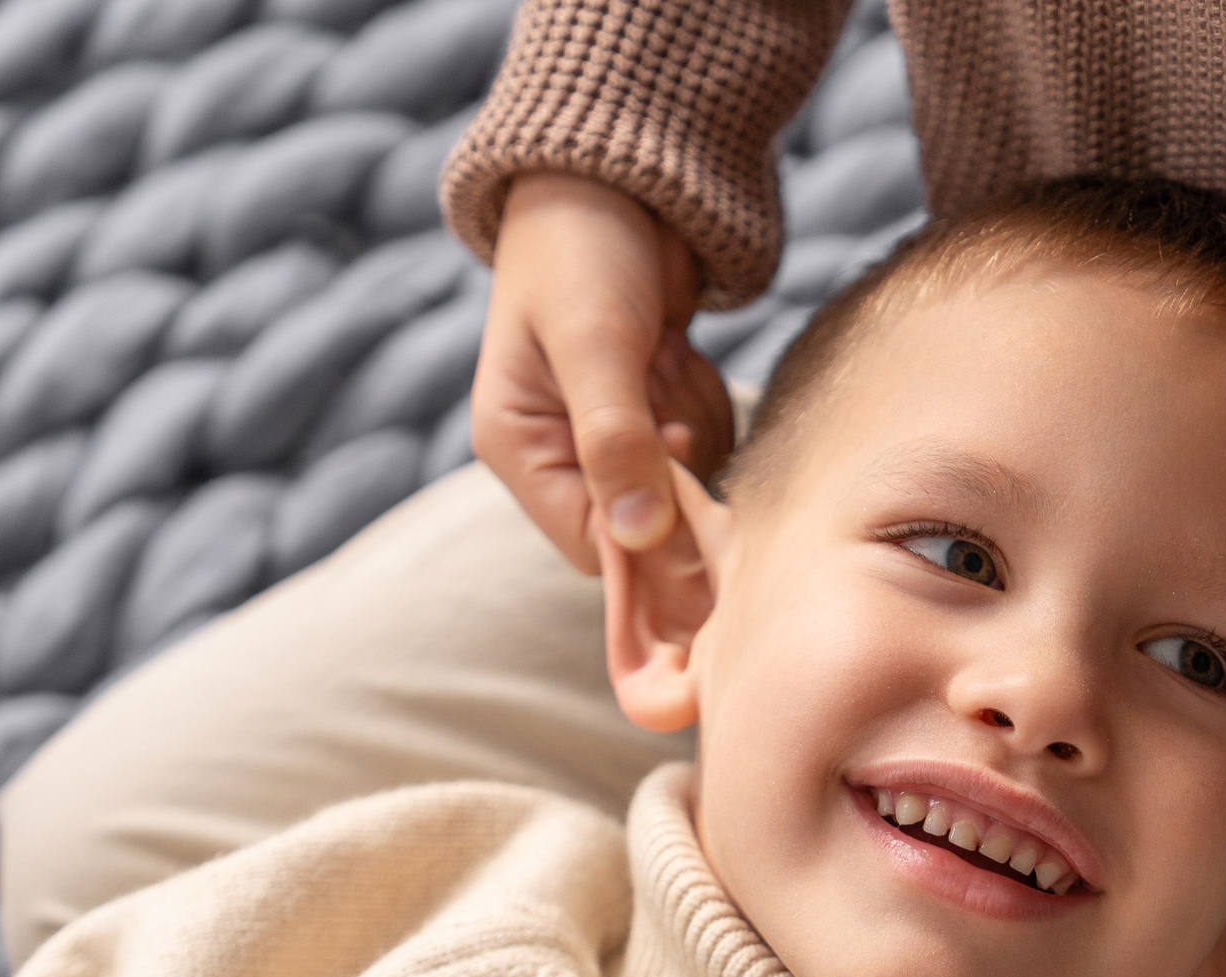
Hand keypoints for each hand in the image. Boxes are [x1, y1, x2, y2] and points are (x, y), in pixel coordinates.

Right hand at [474, 172, 735, 572]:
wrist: (620, 181)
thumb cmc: (585, 248)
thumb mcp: (595, 341)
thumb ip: (615, 438)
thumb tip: (640, 536)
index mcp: (518, 448)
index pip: (593, 545)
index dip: (651, 527)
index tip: (677, 442)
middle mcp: (559, 457)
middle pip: (646, 523)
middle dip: (673, 458)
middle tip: (661, 373)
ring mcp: (609, 439)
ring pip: (684, 488)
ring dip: (694, 423)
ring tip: (663, 349)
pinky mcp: (651, 417)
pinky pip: (704, 450)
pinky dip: (707, 404)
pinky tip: (679, 351)